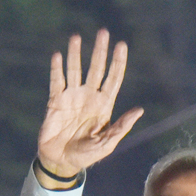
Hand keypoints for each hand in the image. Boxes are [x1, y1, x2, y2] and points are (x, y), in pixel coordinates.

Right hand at [35, 29, 141, 183]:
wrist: (61, 162)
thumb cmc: (86, 155)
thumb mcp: (107, 143)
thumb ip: (121, 126)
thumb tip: (139, 110)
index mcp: (104, 105)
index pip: (113, 79)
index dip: (118, 62)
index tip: (121, 45)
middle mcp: (89, 97)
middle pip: (96, 68)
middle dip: (100, 51)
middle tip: (102, 32)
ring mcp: (72, 97)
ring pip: (75, 70)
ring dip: (75, 54)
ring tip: (76, 38)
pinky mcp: (56, 101)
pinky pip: (57, 81)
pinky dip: (56, 69)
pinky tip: (58, 56)